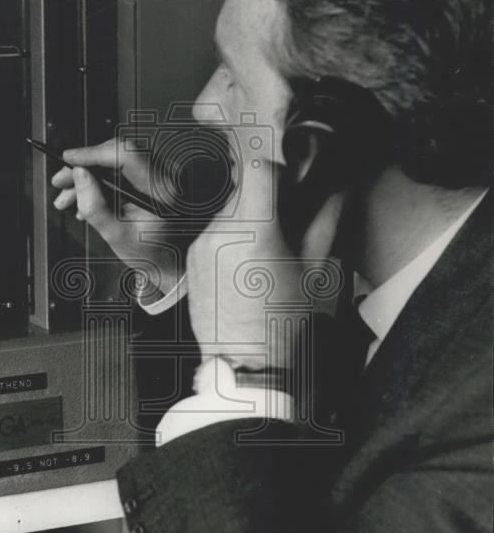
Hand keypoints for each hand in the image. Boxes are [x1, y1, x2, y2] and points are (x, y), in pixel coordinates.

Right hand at [51, 138, 180, 297]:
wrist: (168, 262)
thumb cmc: (149, 253)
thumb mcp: (115, 235)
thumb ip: (95, 205)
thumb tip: (79, 174)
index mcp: (161, 191)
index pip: (126, 155)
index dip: (94, 153)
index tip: (70, 160)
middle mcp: (165, 177)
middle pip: (118, 154)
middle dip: (85, 167)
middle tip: (61, 182)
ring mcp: (159, 175)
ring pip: (115, 162)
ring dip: (88, 177)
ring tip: (67, 198)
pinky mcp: (151, 178)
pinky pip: (121, 170)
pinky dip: (100, 182)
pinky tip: (85, 200)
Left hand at [186, 150, 344, 372]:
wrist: (245, 363)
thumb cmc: (282, 323)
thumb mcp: (315, 269)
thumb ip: (326, 218)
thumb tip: (339, 187)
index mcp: (252, 231)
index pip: (258, 169)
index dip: (278, 172)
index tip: (290, 187)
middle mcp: (219, 234)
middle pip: (242, 189)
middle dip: (265, 200)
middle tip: (285, 226)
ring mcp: (200, 247)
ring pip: (227, 211)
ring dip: (247, 220)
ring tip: (266, 254)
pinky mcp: (192, 260)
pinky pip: (213, 233)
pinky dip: (230, 239)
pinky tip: (247, 267)